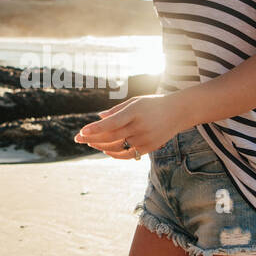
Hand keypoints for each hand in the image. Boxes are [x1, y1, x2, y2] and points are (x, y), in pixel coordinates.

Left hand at [73, 94, 187, 158]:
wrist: (178, 112)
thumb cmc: (153, 104)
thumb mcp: (135, 102)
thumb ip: (116, 110)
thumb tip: (98, 118)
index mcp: (135, 112)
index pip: (112, 123)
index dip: (96, 128)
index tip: (81, 131)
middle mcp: (139, 127)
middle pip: (111, 136)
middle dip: (92, 138)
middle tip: (77, 138)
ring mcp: (144, 139)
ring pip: (117, 147)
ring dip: (100, 146)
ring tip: (89, 142)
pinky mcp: (148, 148)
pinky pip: (127, 154)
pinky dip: (114, 154)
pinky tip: (104, 150)